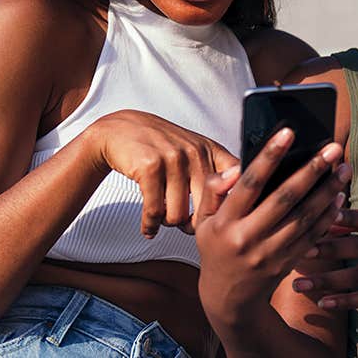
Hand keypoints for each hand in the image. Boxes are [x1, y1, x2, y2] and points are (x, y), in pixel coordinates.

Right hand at [81, 109, 237, 237]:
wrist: (122, 129)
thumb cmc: (160, 146)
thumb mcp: (193, 150)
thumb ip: (215, 172)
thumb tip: (230, 207)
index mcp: (210, 150)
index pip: (235, 180)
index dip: (231, 204)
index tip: (221, 218)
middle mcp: (195, 153)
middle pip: (205, 209)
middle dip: (194, 224)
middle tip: (186, 227)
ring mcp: (173, 159)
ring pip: (177, 215)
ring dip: (168, 223)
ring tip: (163, 220)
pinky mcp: (150, 168)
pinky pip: (154, 211)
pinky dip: (150, 225)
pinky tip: (149, 227)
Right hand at [196, 128, 351, 317]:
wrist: (228, 296)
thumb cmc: (217, 247)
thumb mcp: (205, 220)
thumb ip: (216, 190)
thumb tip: (239, 167)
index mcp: (226, 221)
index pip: (250, 183)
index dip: (270, 156)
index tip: (288, 132)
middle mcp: (249, 237)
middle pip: (286, 198)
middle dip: (312, 170)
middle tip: (333, 148)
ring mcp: (270, 252)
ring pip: (305, 217)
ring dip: (328, 191)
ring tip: (344, 169)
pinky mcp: (287, 262)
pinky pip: (313, 236)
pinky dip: (328, 216)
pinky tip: (339, 196)